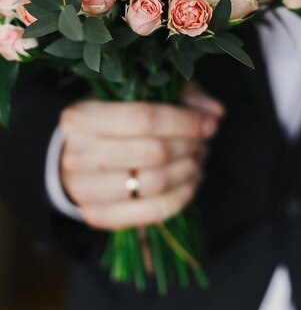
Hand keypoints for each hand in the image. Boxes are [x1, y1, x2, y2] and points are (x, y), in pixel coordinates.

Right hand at [59, 83, 222, 229]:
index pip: (144, 118)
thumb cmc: (114, 118)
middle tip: (204, 141)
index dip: (183, 122)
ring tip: (197, 158)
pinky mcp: (97, 216)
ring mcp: (84, 189)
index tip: (209, 123)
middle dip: (189, 146)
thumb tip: (215, 112)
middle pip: (153, 152)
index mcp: (82, 117)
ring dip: (187, 171)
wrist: (76, 155)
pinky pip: (151, 212)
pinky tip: (191, 181)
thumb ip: (180, 94)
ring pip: (154, 184)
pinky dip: (180, 197)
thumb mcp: (140, 94)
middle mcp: (77, 154)